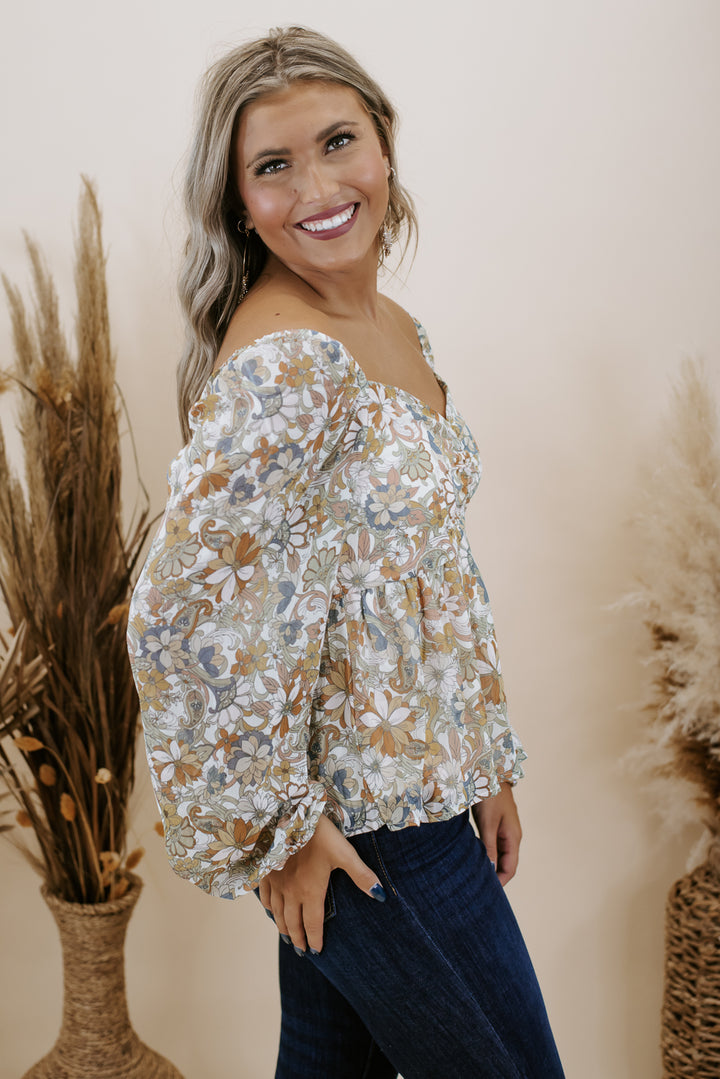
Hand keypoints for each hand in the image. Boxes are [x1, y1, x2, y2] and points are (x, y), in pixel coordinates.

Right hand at [258, 813, 384, 954]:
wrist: (286, 815)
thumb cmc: (318, 834)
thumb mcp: (344, 853)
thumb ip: (361, 875)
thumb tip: (380, 895)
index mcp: (310, 891)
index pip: (312, 924)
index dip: (314, 940)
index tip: (316, 951)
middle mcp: (291, 893)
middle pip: (293, 923)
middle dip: (298, 939)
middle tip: (302, 950)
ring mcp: (276, 883)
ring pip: (277, 913)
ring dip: (283, 927)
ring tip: (288, 936)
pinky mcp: (265, 871)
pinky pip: (265, 897)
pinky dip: (269, 908)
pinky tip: (271, 909)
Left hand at [471, 783, 521, 886]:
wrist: (490, 772)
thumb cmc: (490, 795)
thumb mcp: (488, 822)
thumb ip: (489, 846)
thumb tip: (489, 870)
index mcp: (513, 837)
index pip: (510, 868)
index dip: (500, 882)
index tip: (486, 893)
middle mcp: (512, 836)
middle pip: (506, 863)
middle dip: (494, 877)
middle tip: (477, 888)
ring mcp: (505, 830)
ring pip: (499, 855)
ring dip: (490, 866)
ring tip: (475, 877)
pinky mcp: (497, 824)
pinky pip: (493, 845)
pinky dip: (486, 854)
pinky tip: (474, 858)